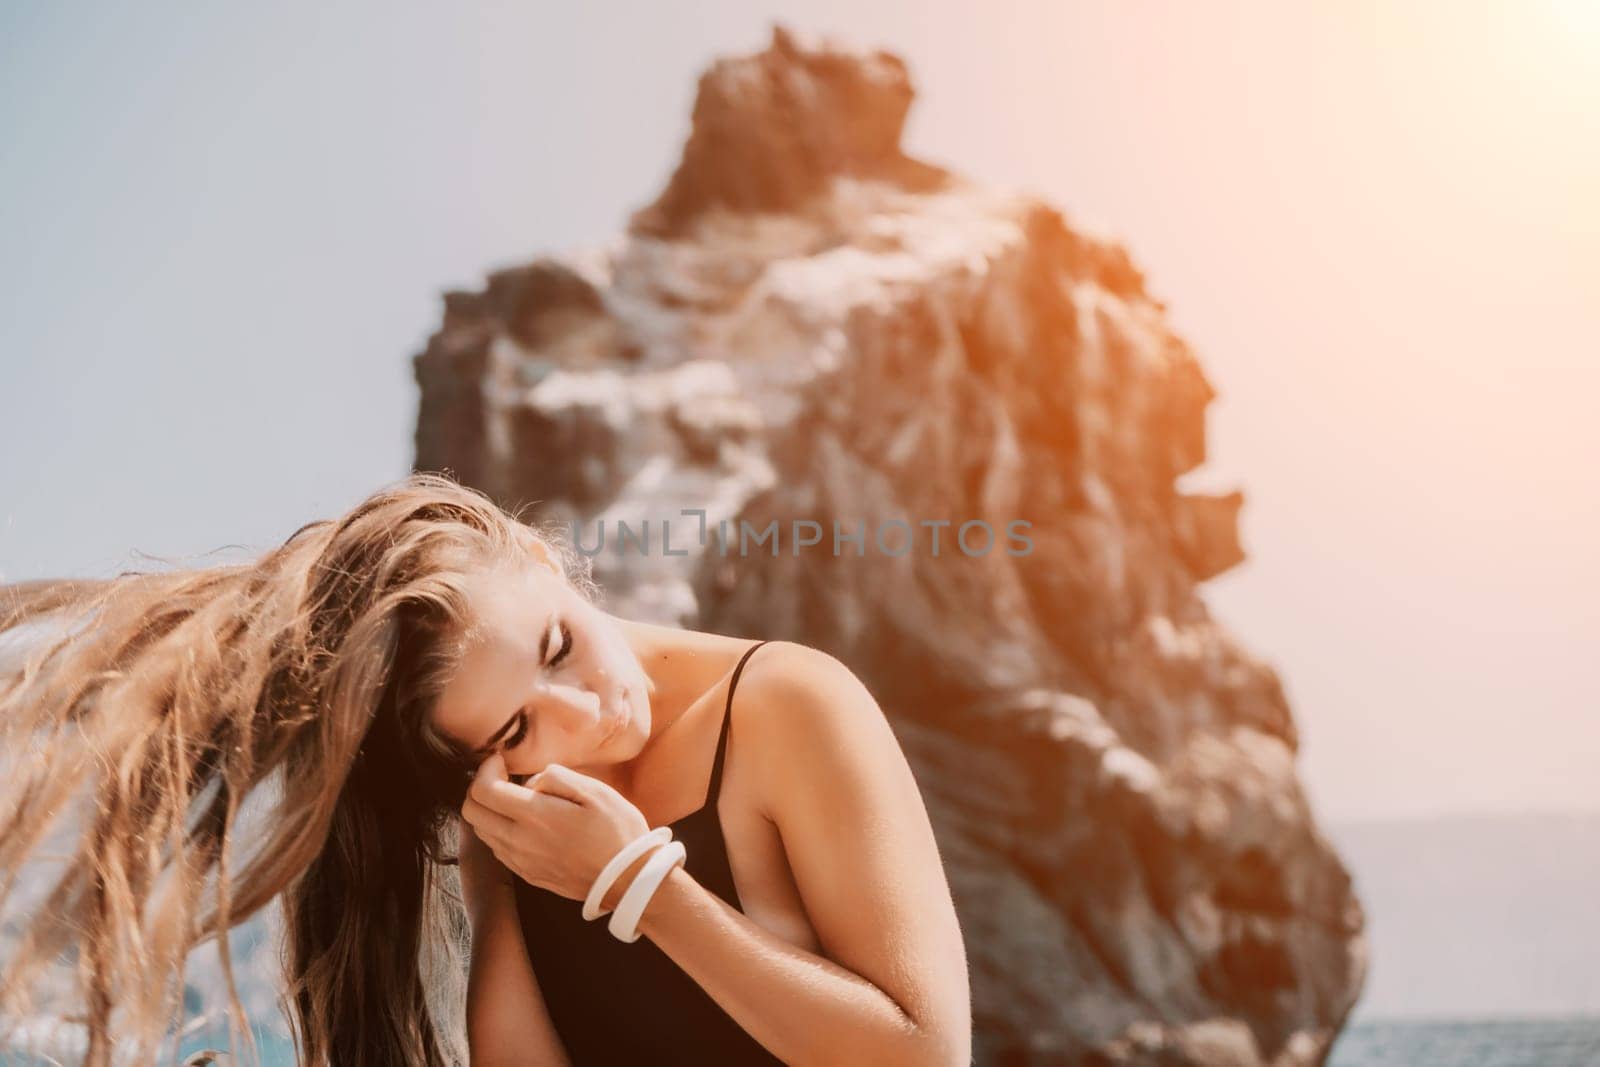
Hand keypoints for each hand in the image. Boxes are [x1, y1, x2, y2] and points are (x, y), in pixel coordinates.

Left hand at [460, 753, 654, 906]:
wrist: (628, 880)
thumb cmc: (618, 832)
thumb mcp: (595, 791)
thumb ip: (557, 777)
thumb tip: (532, 780)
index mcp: (535, 816)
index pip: (482, 790)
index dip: (485, 769)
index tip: (501, 760)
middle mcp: (519, 842)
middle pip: (471, 812)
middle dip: (479, 788)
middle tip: (502, 777)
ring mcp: (521, 862)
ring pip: (481, 831)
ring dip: (489, 810)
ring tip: (515, 799)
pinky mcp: (528, 874)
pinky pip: (498, 849)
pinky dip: (500, 830)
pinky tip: (525, 823)